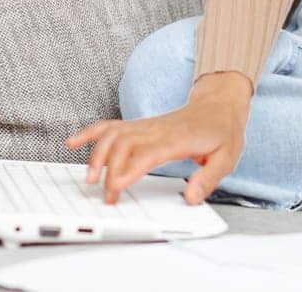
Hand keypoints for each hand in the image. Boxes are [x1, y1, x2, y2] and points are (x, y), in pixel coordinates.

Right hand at [64, 74, 251, 205]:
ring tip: (89, 177)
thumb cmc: (222, 130)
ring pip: (113, 134)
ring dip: (97, 153)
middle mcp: (157, 129)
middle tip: (106, 196)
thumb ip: (208, 179)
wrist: (220, 103)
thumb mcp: (227, 157)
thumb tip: (191, 197)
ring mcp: (146, 125)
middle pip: (123, 144)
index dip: (128, 170)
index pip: (147, 153)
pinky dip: (90, 133)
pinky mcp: (140, 125)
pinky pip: (111, 126)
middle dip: (109, 169)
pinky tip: (74, 142)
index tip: (116, 188)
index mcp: (178, 138)